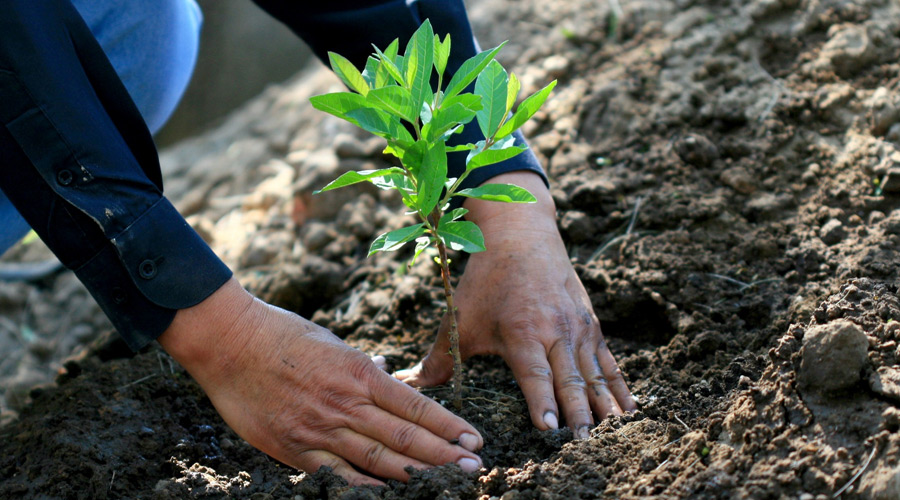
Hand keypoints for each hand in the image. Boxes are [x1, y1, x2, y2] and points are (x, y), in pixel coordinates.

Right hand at [158, 278, 483, 484]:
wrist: (229, 342)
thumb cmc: (283, 334)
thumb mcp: (333, 343)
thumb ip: (363, 369)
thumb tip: (389, 379)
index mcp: (359, 372)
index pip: (415, 405)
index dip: (447, 425)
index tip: (473, 439)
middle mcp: (346, 403)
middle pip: (405, 436)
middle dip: (444, 455)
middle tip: (474, 468)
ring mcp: (320, 429)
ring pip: (378, 459)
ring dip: (416, 473)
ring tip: (446, 483)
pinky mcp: (294, 448)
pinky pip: (337, 475)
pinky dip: (365, 486)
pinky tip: (389, 494)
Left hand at [395, 172, 635, 437]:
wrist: (522, 234)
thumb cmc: (488, 280)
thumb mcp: (462, 316)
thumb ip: (440, 357)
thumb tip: (410, 385)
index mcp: (522, 331)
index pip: (535, 375)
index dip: (543, 402)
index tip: (551, 429)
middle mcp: (556, 330)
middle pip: (571, 378)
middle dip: (579, 413)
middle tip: (585, 442)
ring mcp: (578, 327)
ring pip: (594, 373)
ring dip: (604, 405)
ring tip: (614, 434)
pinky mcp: (591, 324)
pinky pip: (608, 361)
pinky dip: (619, 386)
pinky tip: (629, 410)